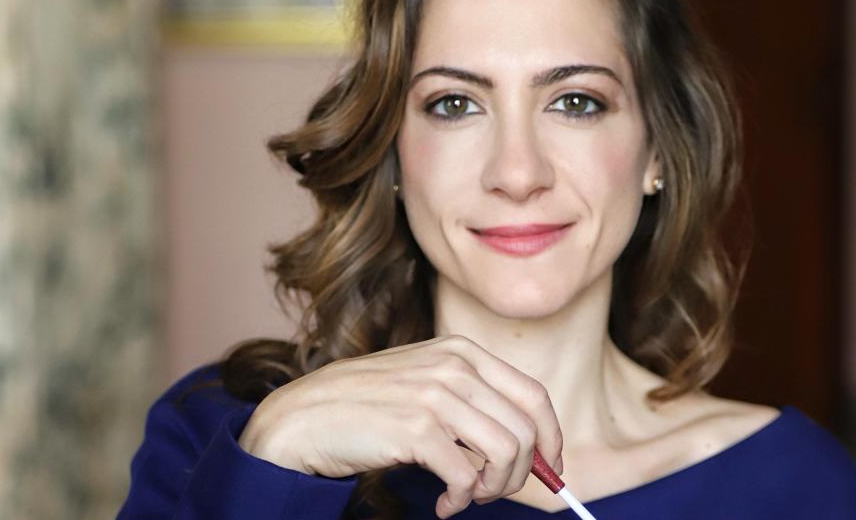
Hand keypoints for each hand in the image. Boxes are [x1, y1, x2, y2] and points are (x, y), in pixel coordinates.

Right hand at [238, 334, 564, 518]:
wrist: (304, 417)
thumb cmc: (369, 406)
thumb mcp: (427, 385)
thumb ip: (473, 403)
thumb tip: (531, 449)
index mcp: (463, 352)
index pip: (534, 395)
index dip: (551, 438)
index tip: (550, 468)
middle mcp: (454, 367)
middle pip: (526, 429)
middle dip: (522, 473)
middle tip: (492, 493)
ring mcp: (434, 395)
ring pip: (506, 453)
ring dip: (493, 489)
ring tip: (467, 497)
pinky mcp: (415, 429)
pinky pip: (467, 476)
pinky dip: (462, 500)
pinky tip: (444, 503)